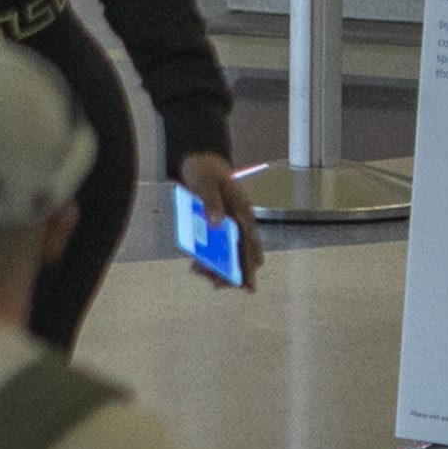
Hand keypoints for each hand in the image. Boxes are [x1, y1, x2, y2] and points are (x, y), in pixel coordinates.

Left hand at [179, 153, 260, 291]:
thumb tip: (215, 222)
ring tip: (198, 271)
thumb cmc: (207, 171)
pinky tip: (196, 264)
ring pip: (232, 257)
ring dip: (218, 269)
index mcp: (243, 214)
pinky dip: (210, 260)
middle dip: (233, 274)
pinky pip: (218, 250)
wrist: (201, 160)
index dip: (250, 268)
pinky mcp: (219, 228)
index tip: (248, 287)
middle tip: (214, 283)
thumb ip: (211, 201)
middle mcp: (241, 225)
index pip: (251, 247)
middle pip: (245, 258)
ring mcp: (230, 228)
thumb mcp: (206, 183)